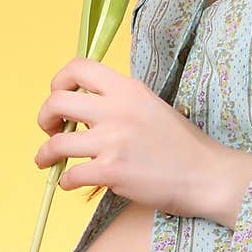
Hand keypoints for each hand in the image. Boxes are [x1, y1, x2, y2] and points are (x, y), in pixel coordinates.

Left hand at [34, 57, 225, 218]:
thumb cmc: (181, 144)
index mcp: (129, 89)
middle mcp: (117, 110)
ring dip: (45, 153)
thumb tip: (85, 108)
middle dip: (45, 117)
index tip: (59, 97)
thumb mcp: (152, 106)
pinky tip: (71, 183)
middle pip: (57, 101)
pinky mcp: (111, 171)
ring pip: (57, 143)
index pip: (78, 67)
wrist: (206, 174)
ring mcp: (113, 141)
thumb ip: (120, 102)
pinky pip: (70, 175)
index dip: (59, 81)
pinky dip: (65, 182)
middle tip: (51, 129)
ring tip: (47, 160)